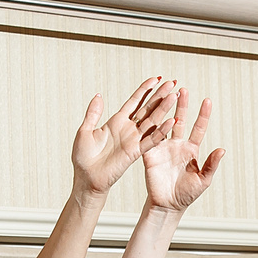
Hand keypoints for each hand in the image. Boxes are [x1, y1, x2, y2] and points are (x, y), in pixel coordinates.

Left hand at [72, 76, 178, 196]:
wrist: (86, 178)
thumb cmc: (83, 158)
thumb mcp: (84, 131)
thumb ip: (93, 113)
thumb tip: (98, 95)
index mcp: (116, 122)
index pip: (134, 101)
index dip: (145, 89)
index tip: (156, 78)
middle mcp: (128, 129)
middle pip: (148, 108)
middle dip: (160, 95)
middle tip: (172, 83)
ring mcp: (133, 140)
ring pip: (152, 121)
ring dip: (164, 108)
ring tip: (174, 96)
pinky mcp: (135, 152)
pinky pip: (151, 140)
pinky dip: (161, 131)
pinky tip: (171, 121)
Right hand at [141, 90, 224, 213]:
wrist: (168, 205)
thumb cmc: (187, 194)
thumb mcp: (203, 180)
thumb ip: (211, 164)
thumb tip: (222, 150)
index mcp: (191, 149)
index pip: (198, 128)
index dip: (203, 115)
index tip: (207, 101)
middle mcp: (177, 145)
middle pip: (180, 120)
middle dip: (182, 105)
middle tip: (182, 89)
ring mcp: (163, 148)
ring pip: (164, 125)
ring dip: (165, 110)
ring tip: (167, 94)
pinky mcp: (150, 154)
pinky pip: (151, 139)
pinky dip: (153, 127)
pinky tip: (153, 114)